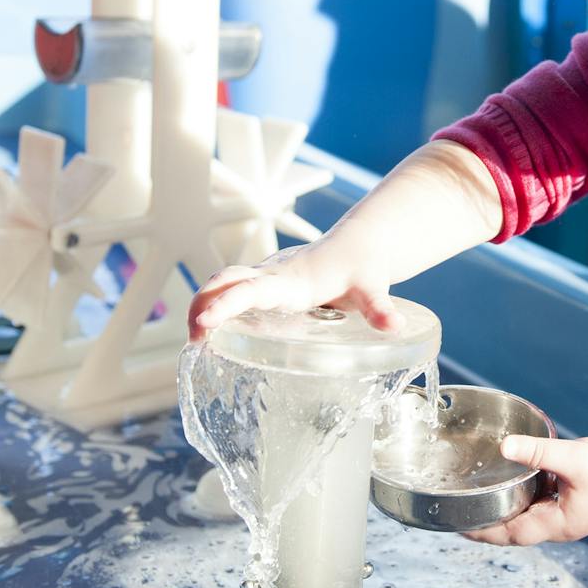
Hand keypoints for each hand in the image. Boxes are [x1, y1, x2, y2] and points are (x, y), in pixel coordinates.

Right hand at [187, 242, 402, 340]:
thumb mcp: (372, 287)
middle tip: (194, 341)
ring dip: (203, 306)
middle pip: (224, 282)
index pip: (250, 290)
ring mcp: (266, 278)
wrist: (361, 244)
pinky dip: (214, 306)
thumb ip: (379, 308)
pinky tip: (212, 334)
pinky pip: (232, 290)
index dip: (225, 305)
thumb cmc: (362, 264)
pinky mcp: (267, 284)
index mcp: (291, 280)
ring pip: (224, 283)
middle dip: (201, 305)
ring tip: (197, 343)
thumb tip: (393, 326)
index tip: (203, 323)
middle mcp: (272, 276)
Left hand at [463, 435, 587, 545]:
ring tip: (475, 497)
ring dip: (502, 510)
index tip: (458, 524)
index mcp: (558, 524)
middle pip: (514, 531)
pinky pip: (537, 504)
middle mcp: (558, 525)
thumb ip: (538, 452)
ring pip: (525, 518)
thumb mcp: (574, 458)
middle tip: (458, 510)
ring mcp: (564, 515)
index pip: (511, 535)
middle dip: (487, 523)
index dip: (484, 531)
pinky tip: (508, 481)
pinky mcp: (569, 503)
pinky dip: (520, 497)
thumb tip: (504, 447)